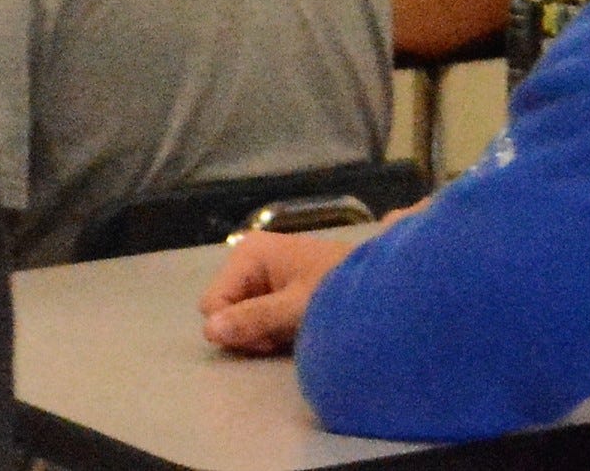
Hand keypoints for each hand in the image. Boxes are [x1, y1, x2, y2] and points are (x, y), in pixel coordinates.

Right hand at [198, 229, 349, 355]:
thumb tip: (208, 331)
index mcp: (248, 253)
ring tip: (292, 329)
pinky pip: (256, 312)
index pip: (212, 303)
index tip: (269, 337)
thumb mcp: (297, 308)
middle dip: (248, 329)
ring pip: (239, 314)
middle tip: (283, 333)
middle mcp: (248, 257)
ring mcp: (262, 271)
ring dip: (262, 330)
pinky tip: (294, 326)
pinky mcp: (276, 285)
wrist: (381, 285)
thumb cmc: (337, 289)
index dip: (235, 327)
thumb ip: (255, 319)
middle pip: (224, 308)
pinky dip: (272, 326)